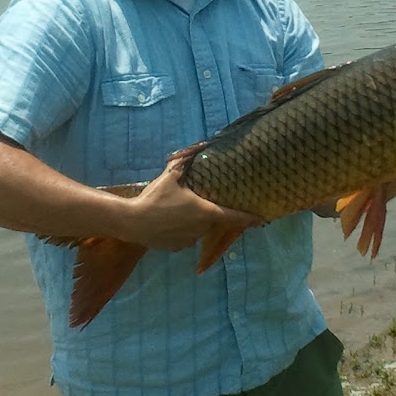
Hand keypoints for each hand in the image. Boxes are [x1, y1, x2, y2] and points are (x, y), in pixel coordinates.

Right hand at [126, 153, 262, 250]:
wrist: (132, 222)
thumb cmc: (155, 198)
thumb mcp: (171, 176)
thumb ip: (185, 162)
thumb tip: (198, 147)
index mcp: (206, 212)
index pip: (235, 217)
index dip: (250, 219)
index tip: (262, 220)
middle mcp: (202, 229)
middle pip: (212, 220)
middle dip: (207, 212)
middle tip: (193, 201)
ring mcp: (190, 241)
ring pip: (198, 229)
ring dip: (193, 221)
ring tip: (175, 210)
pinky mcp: (177, 248)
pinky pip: (185, 237)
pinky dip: (181, 230)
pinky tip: (167, 222)